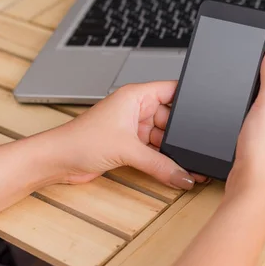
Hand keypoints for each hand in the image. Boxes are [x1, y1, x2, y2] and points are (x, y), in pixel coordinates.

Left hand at [41, 82, 204, 188]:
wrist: (58, 161)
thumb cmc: (81, 140)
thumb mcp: (128, 150)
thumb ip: (160, 165)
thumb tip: (184, 175)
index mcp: (136, 96)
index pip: (172, 90)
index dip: (190, 98)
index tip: (207, 111)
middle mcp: (137, 109)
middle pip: (172, 118)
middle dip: (183, 133)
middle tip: (198, 147)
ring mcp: (133, 128)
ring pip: (164, 138)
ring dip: (173, 151)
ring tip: (189, 163)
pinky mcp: (130, 146)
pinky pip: (155, 152)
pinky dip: (163, 161)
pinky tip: (175, 170)